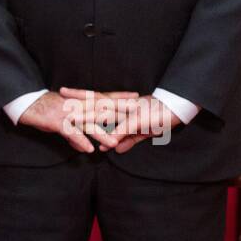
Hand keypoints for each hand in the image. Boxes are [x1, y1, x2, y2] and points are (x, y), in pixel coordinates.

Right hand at [19, 87, 140, 153]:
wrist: (27, 104)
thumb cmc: (45, 109)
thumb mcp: (62, 120)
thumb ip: (75, 134)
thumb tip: (83, 146)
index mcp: (80, 102)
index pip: (103, 97)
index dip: (119, 97)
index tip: (135, 96)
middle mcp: (76, 106)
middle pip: (101, 109)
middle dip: (118, 112)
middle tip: (135, 113)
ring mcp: (67, 114)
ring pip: (88, 124)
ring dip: (101, 134)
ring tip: (114, 143)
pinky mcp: (57, 122)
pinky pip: (70, 132)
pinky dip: (79, 140)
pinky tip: (87, 149)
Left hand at [58, 87, 183, 153]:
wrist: (180, 107)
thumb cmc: (162, 116)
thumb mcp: (143, 130)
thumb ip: (127, 139)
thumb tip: (114, 149)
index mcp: (122, 105)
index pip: (98, 98)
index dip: (82, 95)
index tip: (65, 91)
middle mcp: (124, 105)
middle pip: (97, 100)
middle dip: (78, 99)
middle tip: (60, 93)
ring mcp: (132, 112)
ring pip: (108, 113)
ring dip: (91, 117)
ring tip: (73, 118)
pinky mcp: (143, 120)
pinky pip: (128, 128)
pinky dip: (118, 134)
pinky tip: (107, 142)